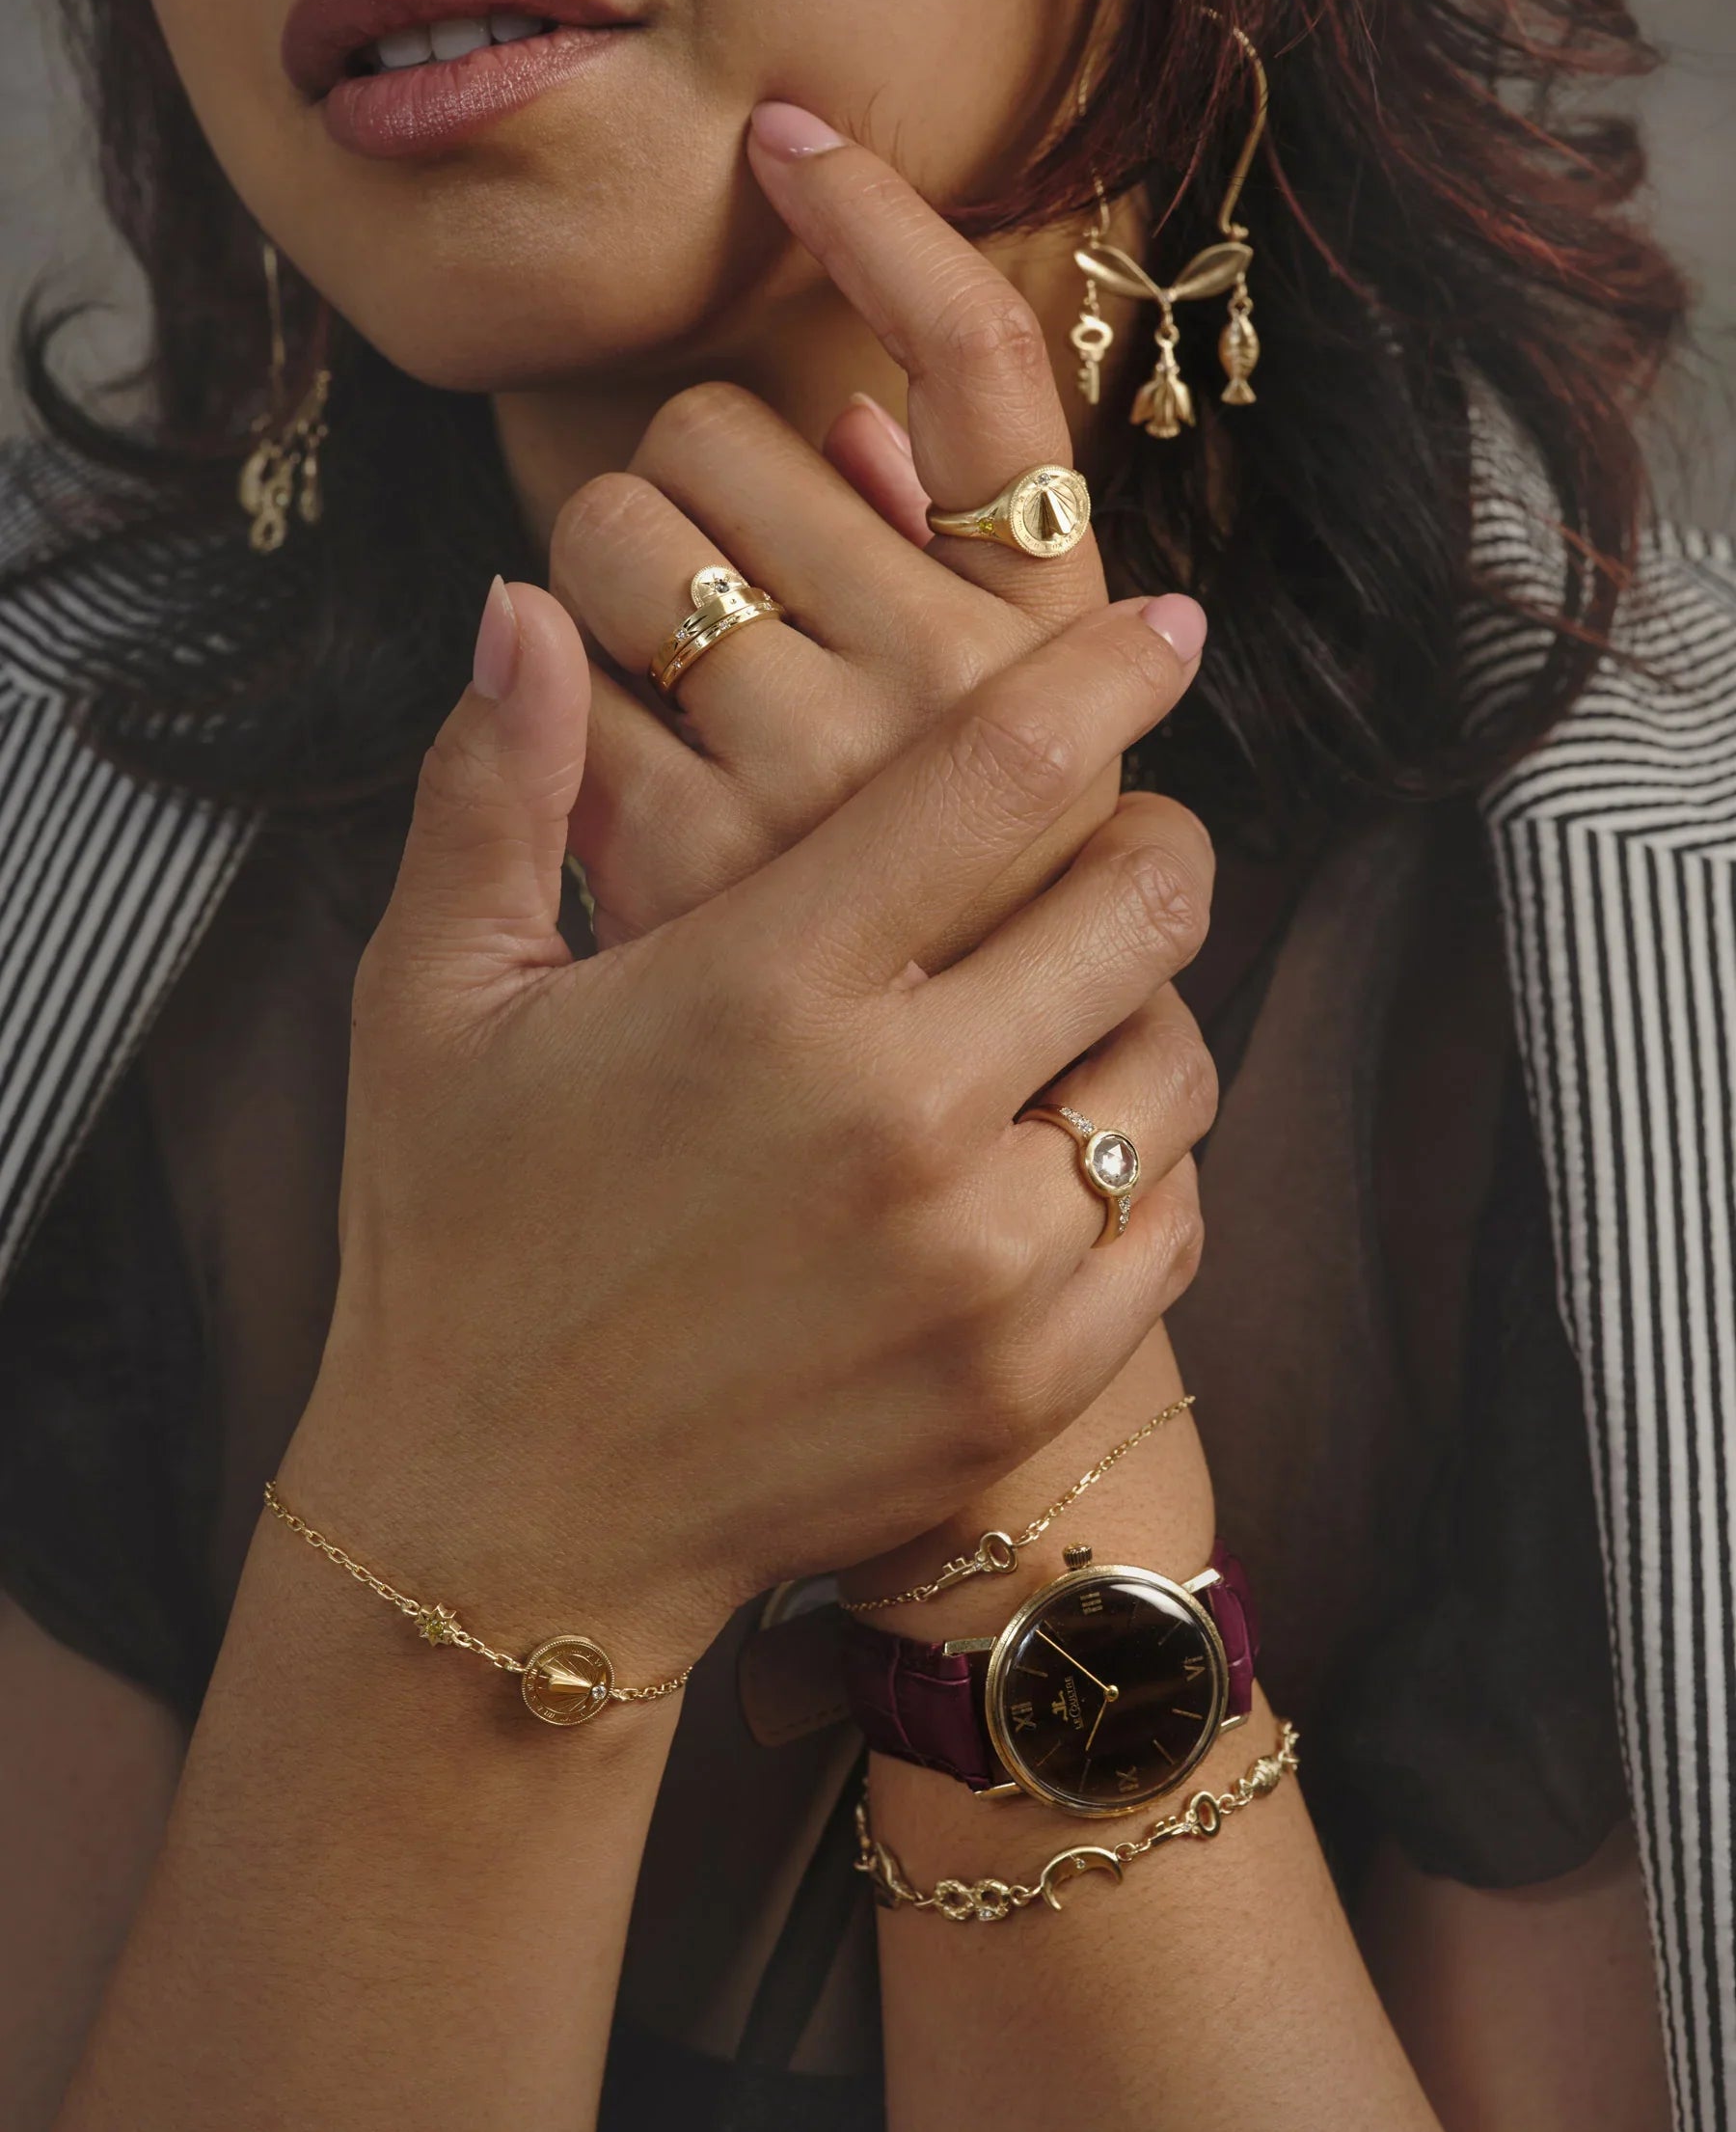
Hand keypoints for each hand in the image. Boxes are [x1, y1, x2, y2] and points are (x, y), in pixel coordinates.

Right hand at [289, 586, 1215, 1678]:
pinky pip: (1170, 1223)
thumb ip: (491, 790)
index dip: (1111, 671)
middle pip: (1146, 903)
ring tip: (1064, 1012)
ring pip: (1178, 1067)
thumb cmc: (457, 1240)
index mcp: (765, 988)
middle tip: (1116, 839)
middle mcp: (899, 1117)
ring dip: (1144, 1011)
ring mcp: (978, 1266)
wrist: (503, 1523)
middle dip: (1154, 840)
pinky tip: (1050, 1156)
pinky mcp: (1019, 1381)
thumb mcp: (430, 1002)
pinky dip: (1139, 1169)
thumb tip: (518, 608)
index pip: (1007, 769)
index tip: (1168, 631)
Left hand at [554, 103, 1164, 960]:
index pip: (983, 366)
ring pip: (612, 524)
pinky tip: (623, 800)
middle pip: (732, 421)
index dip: (884, 222)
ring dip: (603, 581)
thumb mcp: (998, 760)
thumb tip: (840, 418)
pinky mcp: (687, 861)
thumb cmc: (944, 934)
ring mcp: (826, 773)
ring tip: (672, 701)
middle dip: (690, 490)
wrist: (889, 1182)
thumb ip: (933, 578)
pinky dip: (561, 709)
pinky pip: (553, 673)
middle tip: (717, 608)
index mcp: (1052, 646)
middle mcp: (961, 685)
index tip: (788, 141)